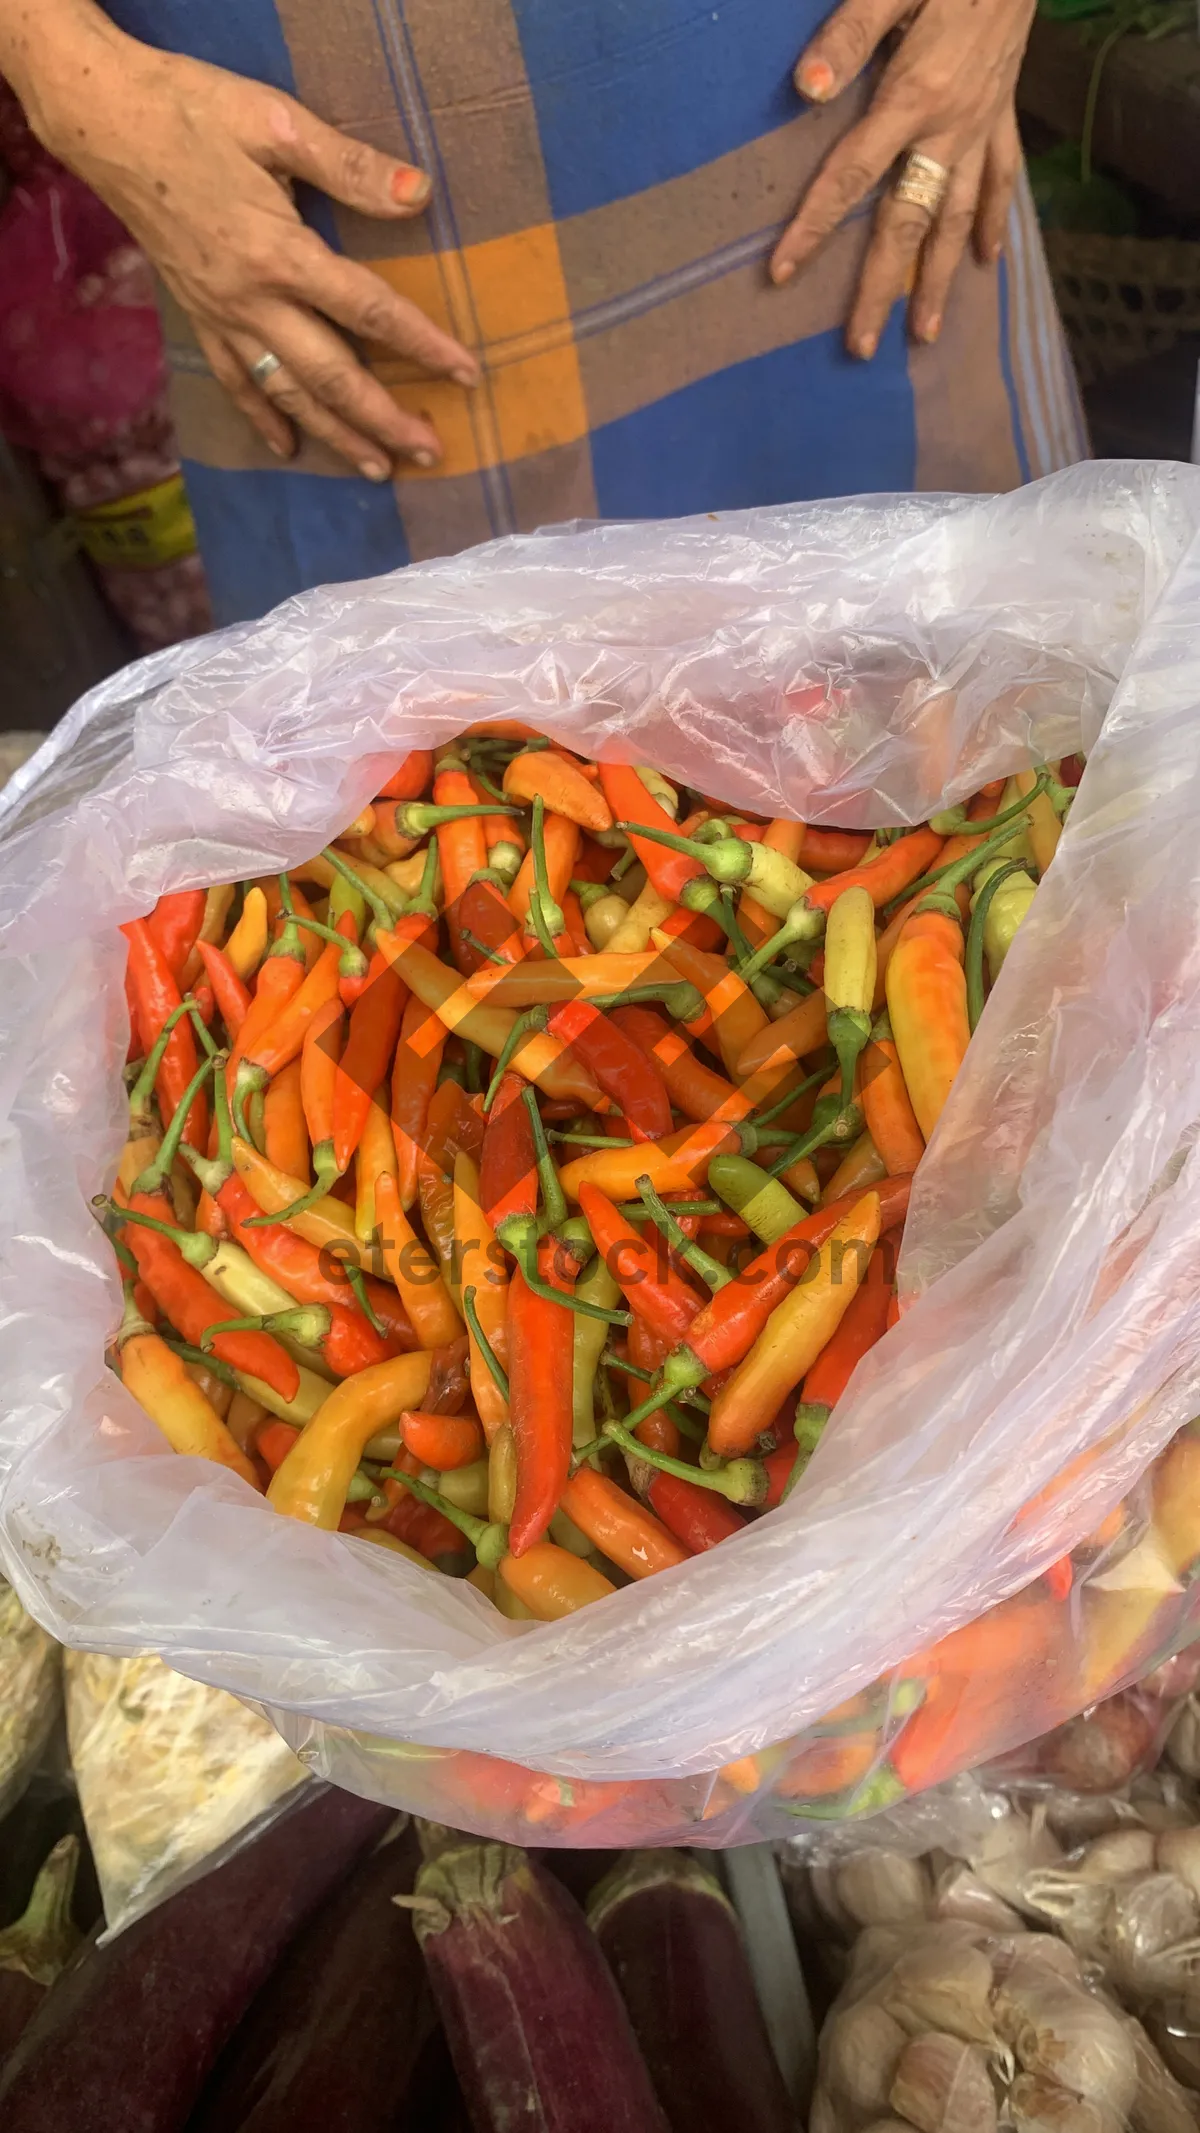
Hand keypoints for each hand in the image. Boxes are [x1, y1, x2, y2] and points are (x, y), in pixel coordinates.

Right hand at [27, 13, 478, 475]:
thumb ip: (350, 166)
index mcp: (280, 253)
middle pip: (332, 376)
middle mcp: (252, 300)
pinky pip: (236, 382)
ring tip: (378, 469)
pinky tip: (287, 448)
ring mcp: (222, 315)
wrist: (105, 121)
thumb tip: (419, 194)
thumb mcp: (276, 122)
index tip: (466, 374)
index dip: (423, 345)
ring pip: (288, 393)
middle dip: (384, 420)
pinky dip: (263, 419)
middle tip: (430, 452)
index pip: (368, 311)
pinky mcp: (198, 316)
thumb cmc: (192, 109)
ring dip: (336, 436)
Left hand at [770, 0, 1034, 356]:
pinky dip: (996, 224)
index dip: (815, 226)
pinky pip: (1003, 179)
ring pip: (959, 218)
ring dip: (941, 280)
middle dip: (883, 288)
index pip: (851, 175)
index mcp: (913, 97)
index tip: (782, 274)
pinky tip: (988, 262)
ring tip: (927, 335)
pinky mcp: (1005, 113)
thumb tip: (804, 89)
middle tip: (862, 348)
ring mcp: (982, 125)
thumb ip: (849, 35)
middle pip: (908, 222)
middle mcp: (950, 127)